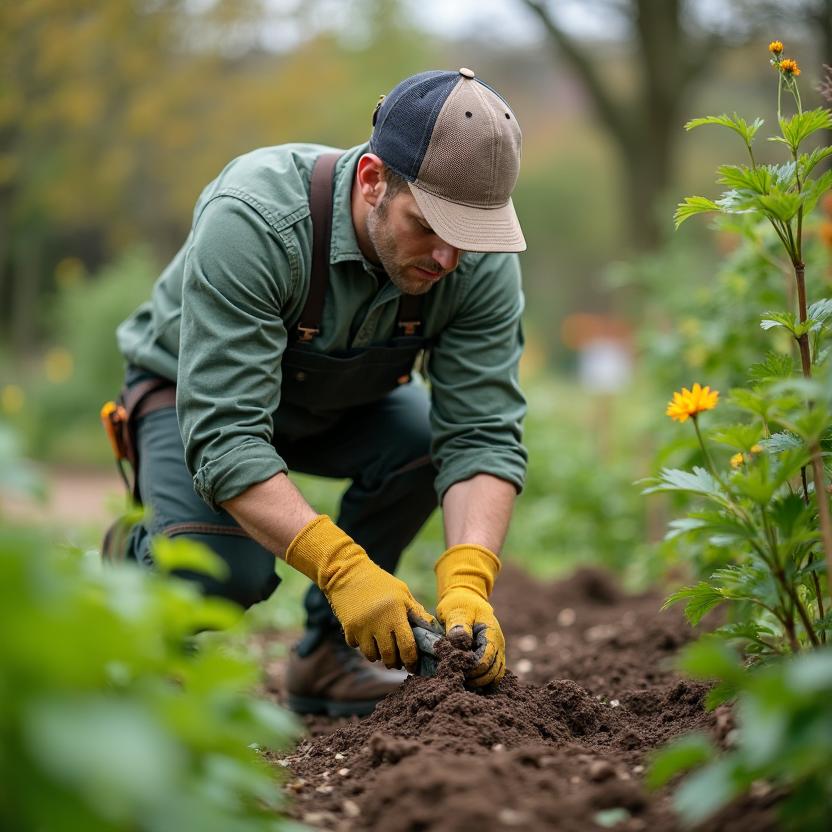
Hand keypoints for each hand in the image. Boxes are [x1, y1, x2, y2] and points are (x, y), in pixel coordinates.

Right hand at [286, 515, 435, 669]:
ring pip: (372, 655)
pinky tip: (366, 635)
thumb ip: (417, 611)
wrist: (348, 573)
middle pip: (389, 655)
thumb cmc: (380, 583)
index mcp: (396, 611)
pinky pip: (357, 646)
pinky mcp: (348, 628)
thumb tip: (432, 630)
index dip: (411, 660)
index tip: (413, 665)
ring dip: (378, 656)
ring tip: (382, 648)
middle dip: (395, 662)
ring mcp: (362, 626)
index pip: (407, 646)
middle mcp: (379, 621)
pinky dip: (362, 645)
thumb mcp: (402, 592)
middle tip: (397, 661)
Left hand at [435, 544, 505, 686]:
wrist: (465, 598)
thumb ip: (459, 627)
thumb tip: (460, 642)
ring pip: (494, 676)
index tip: (456, 665)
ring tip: (461, 676)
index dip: (472, 667)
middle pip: (493, 672)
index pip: (487, 659)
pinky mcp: (492, 656)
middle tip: (456, 674)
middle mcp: (498, 644)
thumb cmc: (459, 604)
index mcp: (491, 633)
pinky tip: (466, 676)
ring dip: (479, 681)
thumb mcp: (456, 612)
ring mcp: (497, 651)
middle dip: (475, 677)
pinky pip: (491, 674)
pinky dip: (481, 679)